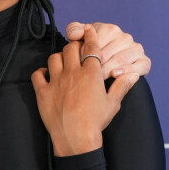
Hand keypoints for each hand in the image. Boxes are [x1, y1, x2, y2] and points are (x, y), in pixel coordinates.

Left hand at [32, 25, 138, 156]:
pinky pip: (37, 74)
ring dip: (58, 58)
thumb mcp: (113, 104)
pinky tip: (45, 75)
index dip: (89, 36)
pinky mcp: (42, 91)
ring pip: (53, 57)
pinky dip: (40, 72)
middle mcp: (72, 73)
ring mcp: (55, 81)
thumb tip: (131, 74)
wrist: (76, 139)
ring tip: (62, 63)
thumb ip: (121, 86)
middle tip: (75, 49)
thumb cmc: (96, 123)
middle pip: (70, 48)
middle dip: (73, 46)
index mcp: (91, 74)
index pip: (90, 48)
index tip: (88, 30)